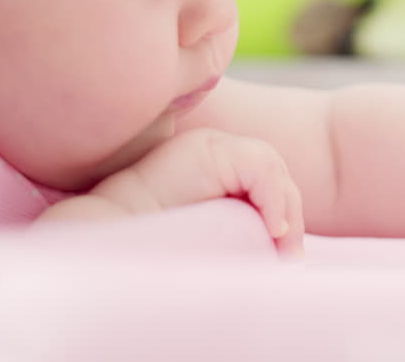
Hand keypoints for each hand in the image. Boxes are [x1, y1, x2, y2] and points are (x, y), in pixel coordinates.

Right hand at [83, 127, 304, 255]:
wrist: (113, 242)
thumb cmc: (155, 248)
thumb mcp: (212, 236)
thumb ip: (242, 227)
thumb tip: (288, 252)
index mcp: (215, 170)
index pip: (268, 183)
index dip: (285, 217)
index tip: (287, 258)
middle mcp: (213, 151)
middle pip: (275, 174)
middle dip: (291, 217)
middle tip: (290, 258)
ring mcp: (210, 146)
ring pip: (272, 167)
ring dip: (285, 211)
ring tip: (278, 243)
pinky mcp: (209, 149)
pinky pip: (260, 166)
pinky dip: (273, 198)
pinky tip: (270, 228)